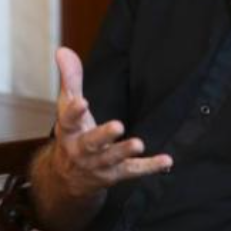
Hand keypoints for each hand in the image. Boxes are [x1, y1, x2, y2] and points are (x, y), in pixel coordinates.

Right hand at [52, 47, 172, 197]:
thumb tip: (63, 50)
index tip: (82, 101)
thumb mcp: (67, 107)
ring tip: (138, 144)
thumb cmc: (72, 134)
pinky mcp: (116, 174)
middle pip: (92, 143)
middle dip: (104, 136)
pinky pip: (133, 171)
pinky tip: (166, 161)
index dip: (74, 111)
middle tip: (117, 126)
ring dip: (125, 151)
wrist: (67, 180)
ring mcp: (99, 164)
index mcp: (69, 132)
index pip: (68, 121)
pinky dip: (150, 167)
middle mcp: (82, 150)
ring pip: (112, 159)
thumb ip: (70, 79)